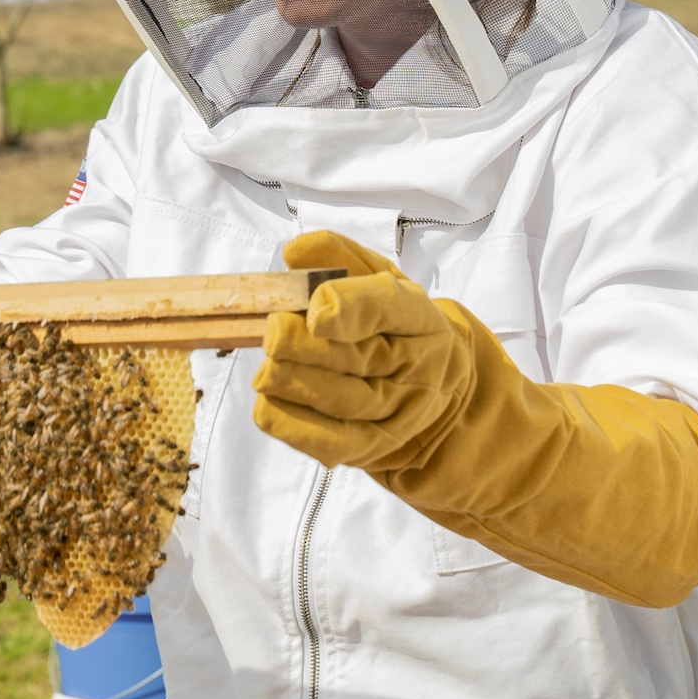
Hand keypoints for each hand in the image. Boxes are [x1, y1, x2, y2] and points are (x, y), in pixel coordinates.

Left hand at [251, 230, 475, 474]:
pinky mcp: (373, 446)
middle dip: (304, 344)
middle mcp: (417, 366)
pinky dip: (291, 422)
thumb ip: (338, 258)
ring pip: (342, 400)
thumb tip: (296, 252)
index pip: (388, 307)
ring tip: (265, 368)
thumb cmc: (391, 329)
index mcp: (420, 317)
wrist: (432, 394)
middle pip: (358, 357)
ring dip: (291, 381)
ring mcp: (398, 411)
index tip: (314, 307)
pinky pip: (330, 441)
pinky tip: (266, 402)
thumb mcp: (376, 281)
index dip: (348, 307)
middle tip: (273, 333)